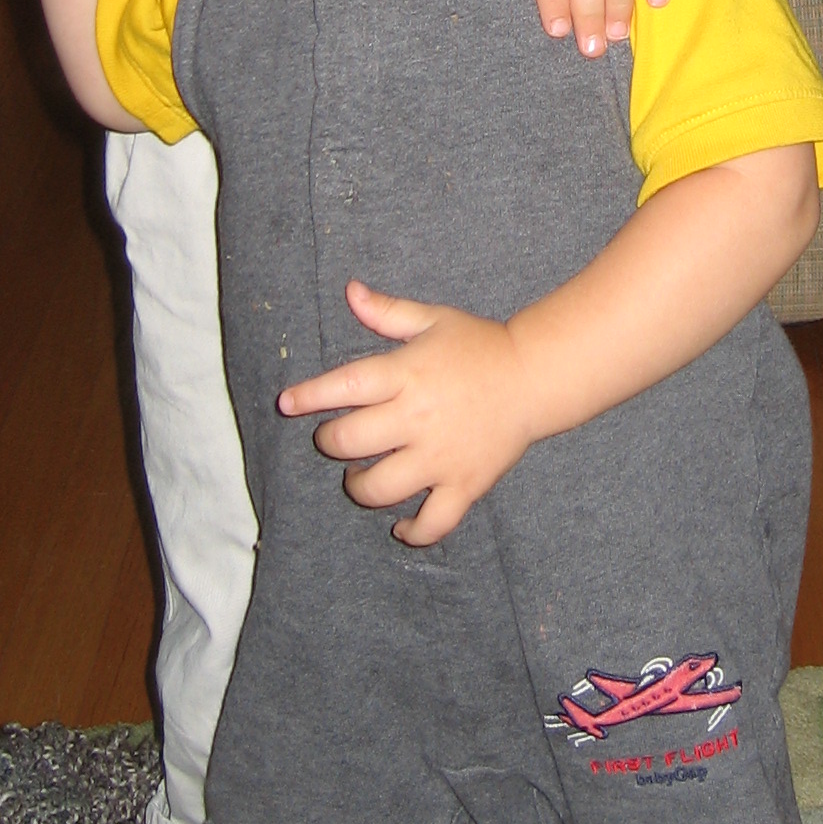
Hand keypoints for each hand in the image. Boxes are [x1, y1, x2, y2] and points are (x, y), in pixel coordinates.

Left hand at [281, 281, 536, 542]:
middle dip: (331, 442)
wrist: (535, 376)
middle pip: (351, 441)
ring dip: (359, 486)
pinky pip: (434, 523)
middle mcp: (419, 417)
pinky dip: (413, 531)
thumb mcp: (433, 320)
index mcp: (407, 373)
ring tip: (360, 477)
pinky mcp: (465, 484)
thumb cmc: (479, 346)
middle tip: (337, 439)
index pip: (344, 386)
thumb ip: (388, 312)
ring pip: (380, 487)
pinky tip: (401, 524)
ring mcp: (441, 455)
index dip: (309, 396)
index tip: (287, 403)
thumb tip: (349, 291)